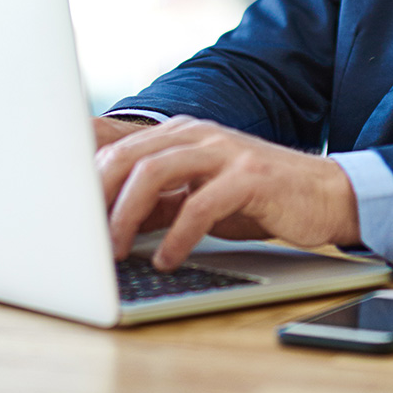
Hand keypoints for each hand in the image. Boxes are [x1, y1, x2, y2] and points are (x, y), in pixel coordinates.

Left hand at [95, 116, 358, 270]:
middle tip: (82, 239)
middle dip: (98, 198)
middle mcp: (198, 134)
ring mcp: (224, 152)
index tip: (66, 216)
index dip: (87, 181)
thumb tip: (107, 224)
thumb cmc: (258, 199)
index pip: (119, 148)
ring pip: (156, 172)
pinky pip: (201, 203)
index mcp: (180, 134)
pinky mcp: (251, 176)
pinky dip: (177, 234)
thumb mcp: (200, 197)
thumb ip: (160, 202)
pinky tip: (167, 258)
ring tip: (115, 251)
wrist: (327, 195)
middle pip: (129, 155)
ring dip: (127, 214)